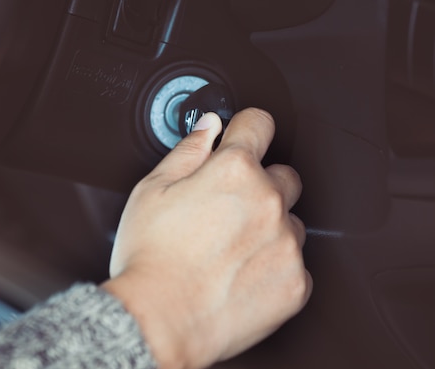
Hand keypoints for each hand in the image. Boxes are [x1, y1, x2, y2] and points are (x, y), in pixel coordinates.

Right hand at [102, 108, 311, 368]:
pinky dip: (273, 265)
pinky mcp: (295, 282)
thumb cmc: (150, 258)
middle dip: (259, 184)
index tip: (241, 137)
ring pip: (290, 221)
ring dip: (268, 227)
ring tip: (229, 249)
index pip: (258, 124)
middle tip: (226, 209)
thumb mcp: (152, 190)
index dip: (246, 129)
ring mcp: (286, 243)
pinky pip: (294, 262)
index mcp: (233, 171)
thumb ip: (187, 151)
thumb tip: (208, 127)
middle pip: (283, 175)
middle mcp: (268, 201)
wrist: (159, 321)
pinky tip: (240, 274)